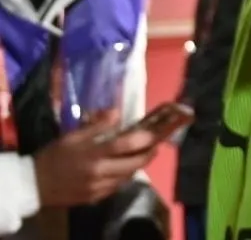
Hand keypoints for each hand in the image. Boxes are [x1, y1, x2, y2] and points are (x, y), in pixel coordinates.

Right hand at [32, 110, 161, 208]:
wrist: (34, 185)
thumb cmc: (54, 156)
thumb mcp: (72, 136)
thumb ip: (97, 126)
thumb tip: (117, 113)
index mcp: (92, 154)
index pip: (126, 145)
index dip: (145, 138)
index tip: (155, 132)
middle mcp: (99, 172)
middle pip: (134, 164)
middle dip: (149, 154)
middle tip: (154, 144)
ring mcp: (98, 187)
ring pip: (128, 176)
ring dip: (138, 165)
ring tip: (143, 154)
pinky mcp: (96, 198)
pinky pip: (118, 186)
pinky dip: (125, 176)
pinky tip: (125, 168)